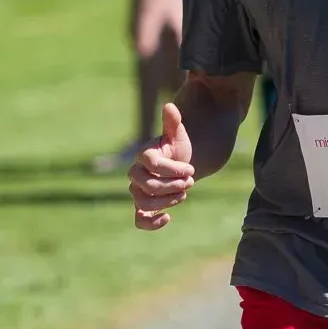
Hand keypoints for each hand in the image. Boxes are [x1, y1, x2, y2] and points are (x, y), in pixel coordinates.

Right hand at [129, 103, 195, 230]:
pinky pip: (139, 220)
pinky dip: (151, 223)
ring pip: (143, 202)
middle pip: (146, 185)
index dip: (173, 169)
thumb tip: (170, 106)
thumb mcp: (178, 135)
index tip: (191, 170)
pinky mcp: (142, 207)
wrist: (178, 167)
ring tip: (183, 194)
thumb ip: (173, 122)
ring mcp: (138, 191)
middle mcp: (136, 174)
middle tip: (189, 182)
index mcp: (144, 155)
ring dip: (166, 202)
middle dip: (172, 186)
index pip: (152, 164)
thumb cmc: (177, 150)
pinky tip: (168, 218)